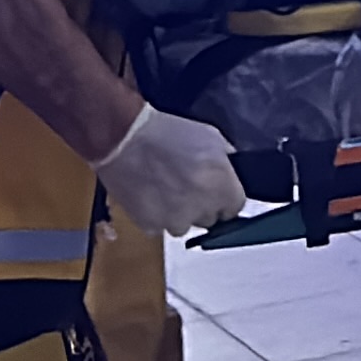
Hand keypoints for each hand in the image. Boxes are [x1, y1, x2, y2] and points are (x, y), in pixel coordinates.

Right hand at [96, 104, 245, 235]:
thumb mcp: (211, 137)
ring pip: (184, 226)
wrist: (125, 140)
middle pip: (210, 219)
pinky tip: (150, 195)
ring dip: (179, 213)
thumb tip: (231, 170)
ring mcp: (175, 221)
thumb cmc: (169, 134)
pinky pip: (159, 227)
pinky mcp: (150, 227)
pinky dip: (156, 216)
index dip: (225, 199)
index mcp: (223, 188)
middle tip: (188, 186)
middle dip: (203, 205)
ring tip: (166, 190)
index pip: (235, 208)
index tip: (217, 191)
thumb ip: (226, 160)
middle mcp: (202, 209)